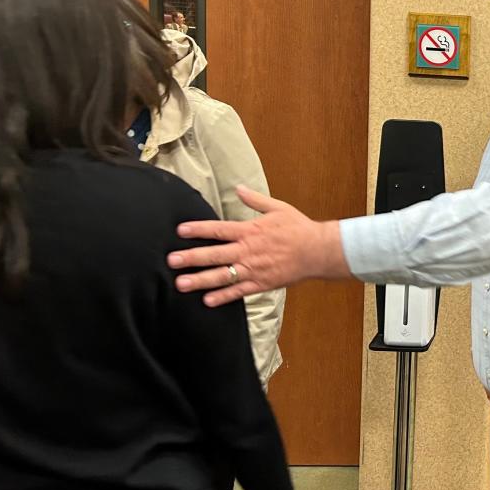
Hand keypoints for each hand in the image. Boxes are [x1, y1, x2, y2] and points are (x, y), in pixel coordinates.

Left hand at [167, 185, 350, 305]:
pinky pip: (238, 291)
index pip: (218, 229)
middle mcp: (248, 250)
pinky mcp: (261, 283)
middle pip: (214, 254)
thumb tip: (239, 188)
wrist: (317, 251)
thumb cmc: (298, 228)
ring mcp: (253, 269)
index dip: (198, 229)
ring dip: (200, 280)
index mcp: (250, 231)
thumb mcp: (278, 208)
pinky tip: (207, 300)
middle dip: (191, 257)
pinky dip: (223, 296)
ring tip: (181, 284)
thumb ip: (255, 200)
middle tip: (171, 261)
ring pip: (222, 276)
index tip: (180, 231)